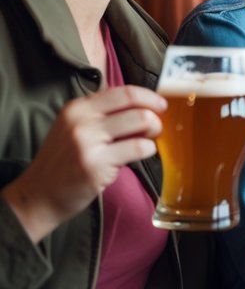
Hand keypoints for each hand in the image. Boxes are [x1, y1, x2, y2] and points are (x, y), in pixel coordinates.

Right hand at [0, 86, 165, 243]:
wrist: (39, 196)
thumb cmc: (64, 162)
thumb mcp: (76, 129)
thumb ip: (104, 116)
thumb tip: (145, 106)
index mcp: (77, 107)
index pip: (124, 92)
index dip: (149, 97)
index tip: (161, 105)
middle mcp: (81, 120)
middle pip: (136, 104)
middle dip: (155, 115)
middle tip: (157, 127)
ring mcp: (87, 141)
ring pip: (142, 121)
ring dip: (154, 132)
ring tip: (148, 141)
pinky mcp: (96, 164)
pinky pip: (139, 148)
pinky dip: (149, 150)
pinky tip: (141, 155)